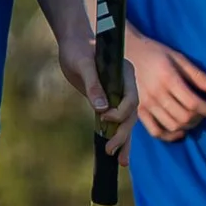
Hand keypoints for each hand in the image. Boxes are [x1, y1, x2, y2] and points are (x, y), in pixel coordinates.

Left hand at [56, 30, 139, 160]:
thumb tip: (100, 109)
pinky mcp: (109, 102)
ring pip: (126, 122)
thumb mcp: (83, 64)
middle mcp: (126, 86)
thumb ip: (93, 85)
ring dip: (123, 141)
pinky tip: (117, 154)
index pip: (131, 99)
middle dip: (122, 134)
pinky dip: (116, 137)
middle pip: (130, 115)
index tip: (104, 118)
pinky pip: (116, 123)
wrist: (74, 44)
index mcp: (126, 74)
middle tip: (110, 150)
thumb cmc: (78, 50)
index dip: (120, 112)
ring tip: (119, 161)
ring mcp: (119, 96)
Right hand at [129, 31, 205, 143]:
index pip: (193, 103)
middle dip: (201, 118)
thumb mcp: (180, 59)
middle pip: (184, 117)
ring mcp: (146, 104)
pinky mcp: (139, 111)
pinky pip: (155, 131)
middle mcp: (156, 94)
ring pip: (172, 126)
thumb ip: (198, 76)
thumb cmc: (158, 54)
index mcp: (168, 79)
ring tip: (195, 118)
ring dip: (188, 126)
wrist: (130, 53)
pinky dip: (169, 136)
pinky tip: (180, 131)